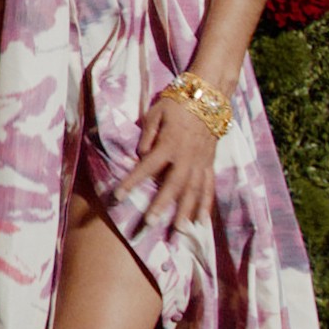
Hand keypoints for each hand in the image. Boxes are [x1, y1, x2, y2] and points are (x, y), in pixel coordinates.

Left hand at [121, 91, 221, 234]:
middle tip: (150, 224)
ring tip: (179, 231)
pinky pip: (208, 187)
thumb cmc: (177, 103)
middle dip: (161, 206)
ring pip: (193, 191)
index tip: (117, 197)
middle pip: (173, 185)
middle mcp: (186, 157)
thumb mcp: (156, 112)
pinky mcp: (210, 164)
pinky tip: (201, 222)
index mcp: (169, 144)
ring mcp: (200, 162)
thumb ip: (147, 135)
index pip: (147, 167)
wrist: (208, 96)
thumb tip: (140, 155)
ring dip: (185, 212)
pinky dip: (205, 205)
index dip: (132, 182)